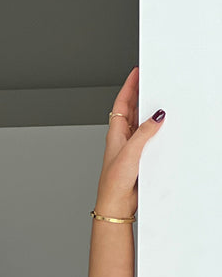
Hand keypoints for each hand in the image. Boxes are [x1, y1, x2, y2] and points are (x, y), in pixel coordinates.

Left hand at [94, 67, 164, 217]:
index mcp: (115, 133)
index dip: (129, 86)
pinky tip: (162, 125)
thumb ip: (144, 133)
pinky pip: (148, 136)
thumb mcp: (130, 152)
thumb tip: (156, 116)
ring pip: (140, 122)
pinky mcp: (139, 156)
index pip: (121, 102)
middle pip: (132, 109)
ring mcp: (131, 147)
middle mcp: (122, 138)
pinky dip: (154, 128)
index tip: (136, 72)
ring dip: (148, 110)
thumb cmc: (114, 182)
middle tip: (150, 79)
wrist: (116, 204)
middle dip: (140, 93)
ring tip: (158, 96)